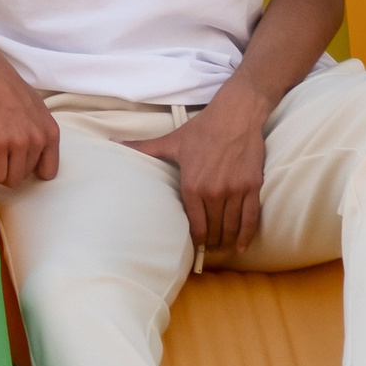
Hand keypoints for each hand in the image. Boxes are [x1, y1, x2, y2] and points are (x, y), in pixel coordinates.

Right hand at [0, 37, 58, 186]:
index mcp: (50, 132)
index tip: (14, 163)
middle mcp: (38, 139)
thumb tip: (36, 147)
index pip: (48, 172)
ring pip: (9, 179)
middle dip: (9, 170)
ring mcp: (19, 142)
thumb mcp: (34, 106)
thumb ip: (39, 128)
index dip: (29, 170)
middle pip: (24, 176)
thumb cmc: (5, 86)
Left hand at [125, 94, 268, 255]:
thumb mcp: (171, 141)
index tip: (197, 245)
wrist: (235, 115)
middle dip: (212, 242)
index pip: (194, 223)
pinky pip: (250, 218)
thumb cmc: (202, 129)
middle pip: (214, 228)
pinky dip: (247, 235)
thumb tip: (113, 142)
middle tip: (210, 250)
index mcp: (192, 185)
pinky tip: (243, 247)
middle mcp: (213, 192)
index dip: (196, 238)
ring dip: (227, 241)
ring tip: (224, 249)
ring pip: (231, 226)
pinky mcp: (252, 186)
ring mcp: (235, 190)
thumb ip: (143, 148)